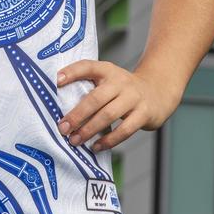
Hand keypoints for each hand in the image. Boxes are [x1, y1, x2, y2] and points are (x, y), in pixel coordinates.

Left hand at [55, 60, 174, 151]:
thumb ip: (89, 86)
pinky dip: (109, 140)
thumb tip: (59, 103)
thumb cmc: (122, 89)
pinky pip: (124, 130)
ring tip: (75, 140)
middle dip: (77, 115)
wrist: (157, 91)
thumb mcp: (108, 80)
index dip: (71, 72)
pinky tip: (96, 147)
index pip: (87, 66)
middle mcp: (120, 82)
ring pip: (108, 115)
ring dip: (89, 130)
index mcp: (107, 70)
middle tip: (62, 128)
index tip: (55, 81)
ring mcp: (133, 98)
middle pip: (95, 98)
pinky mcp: (144, 114)